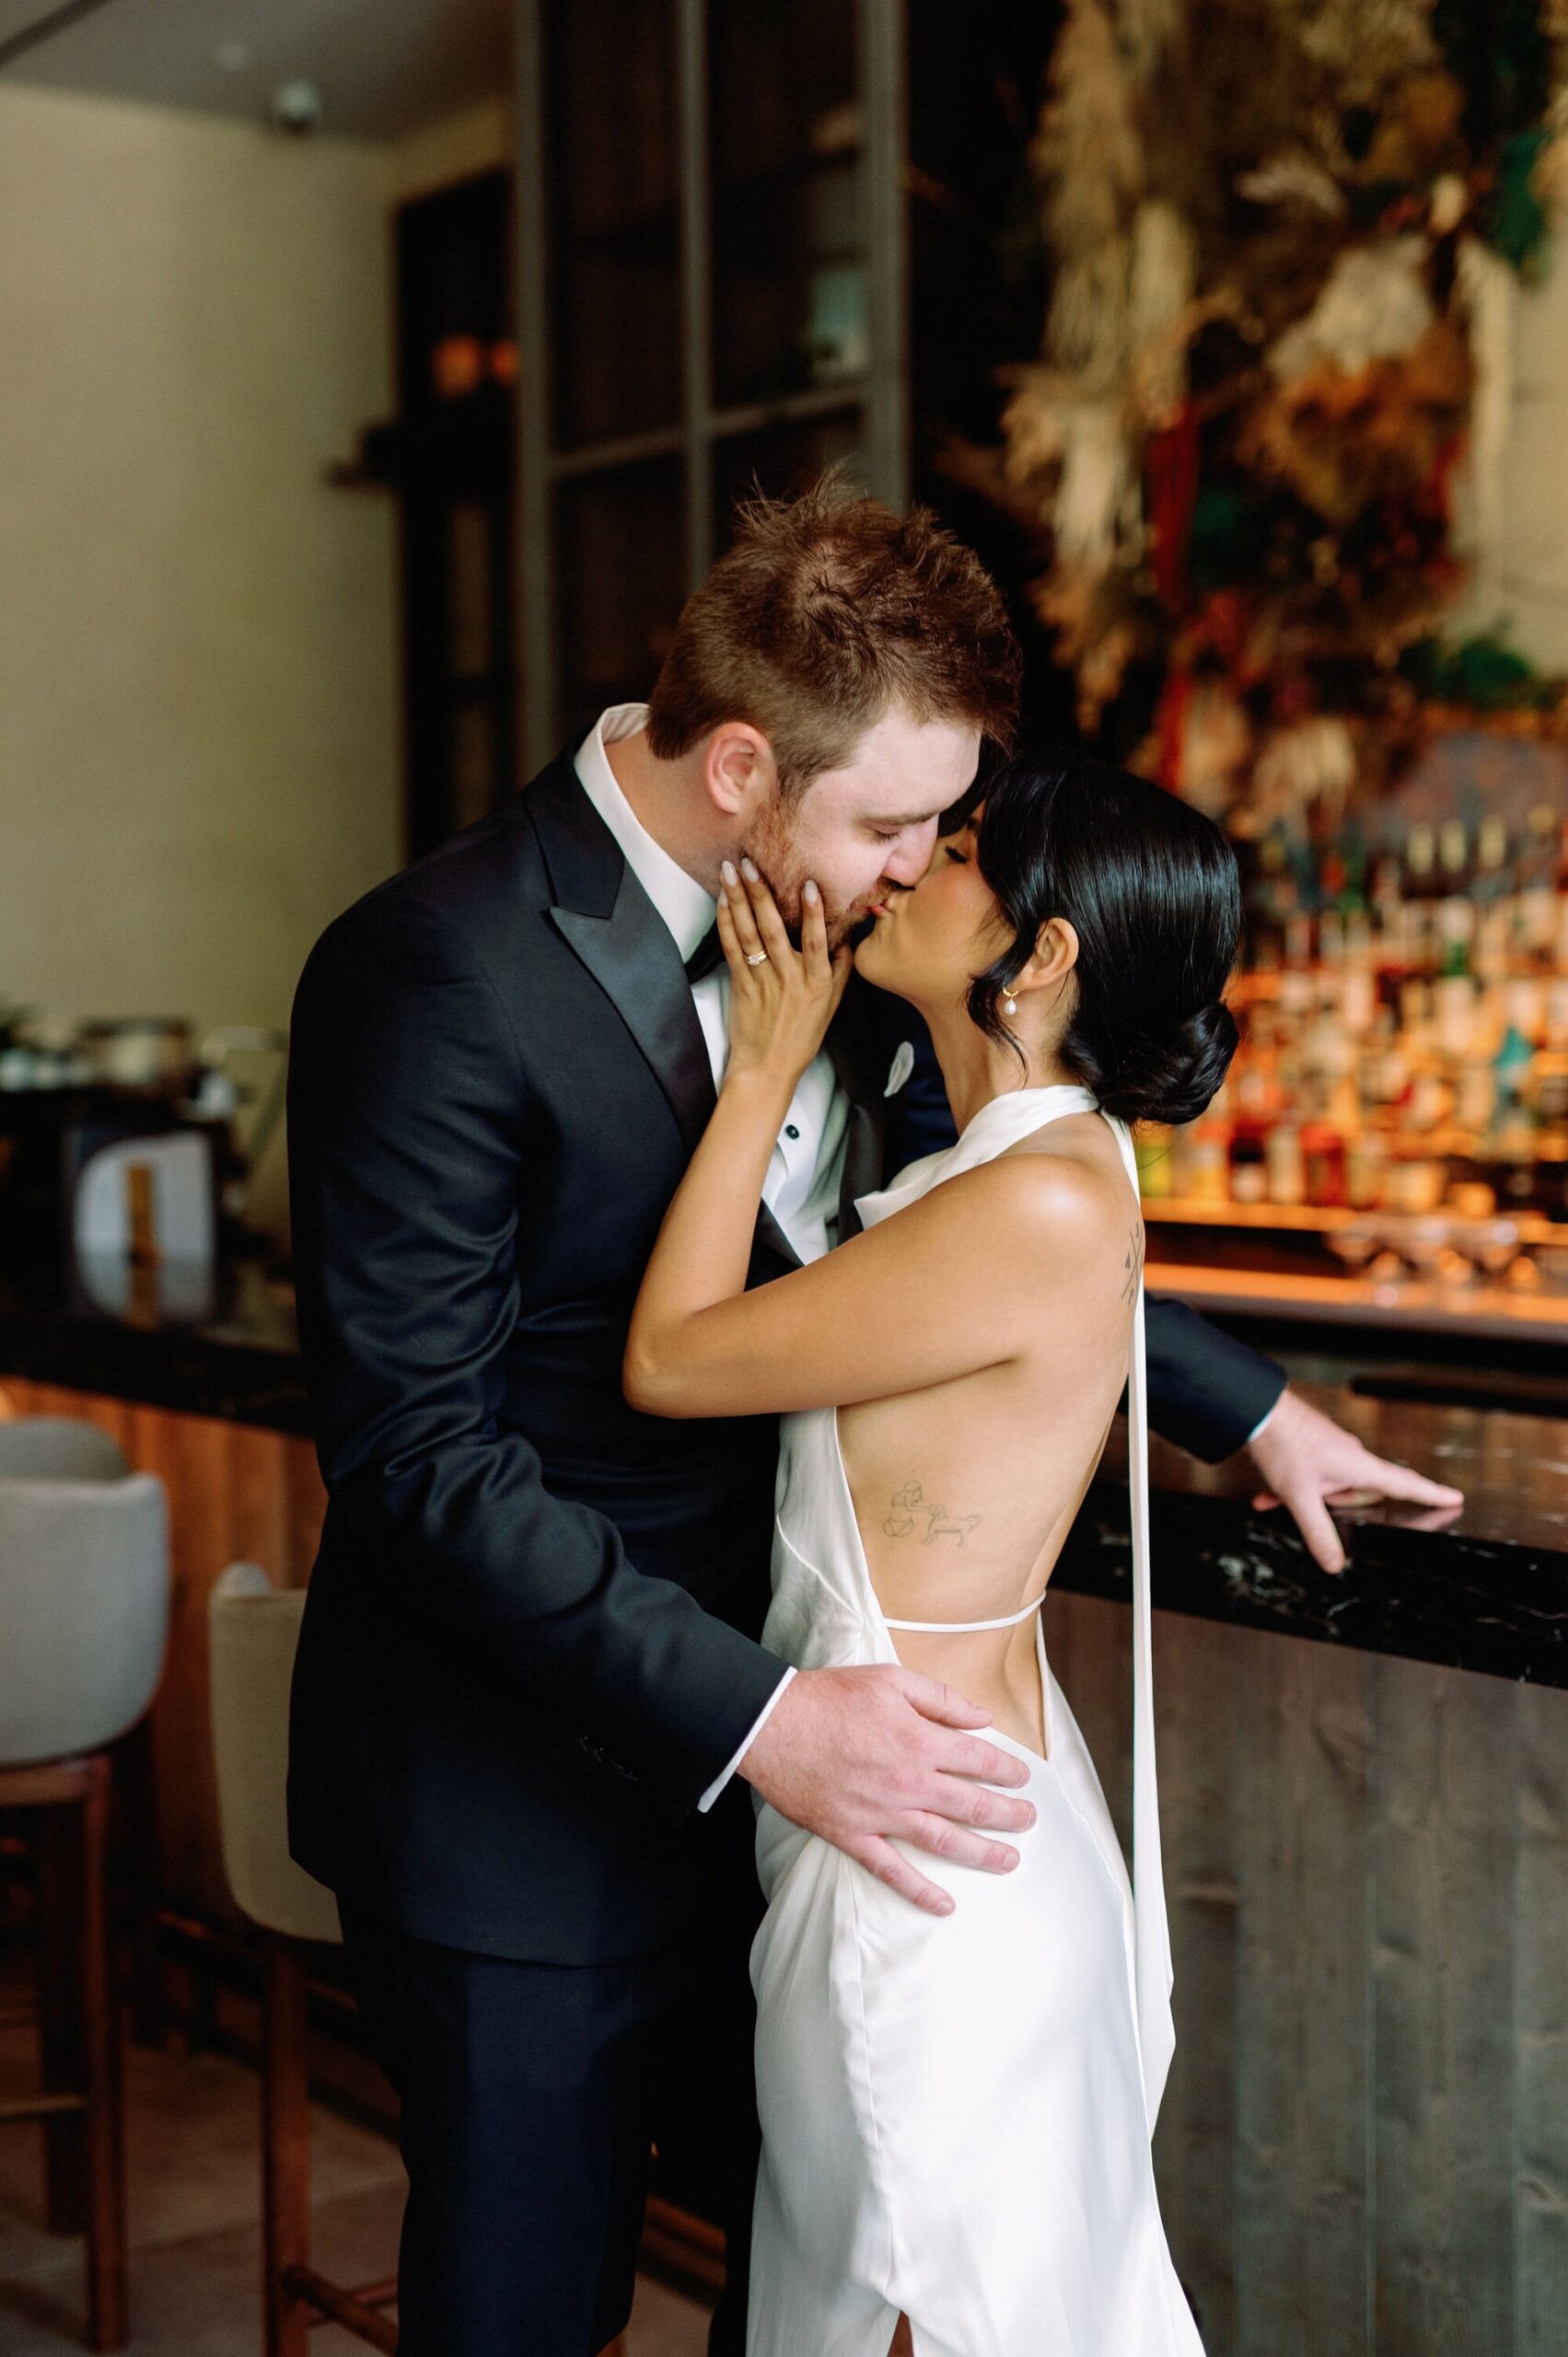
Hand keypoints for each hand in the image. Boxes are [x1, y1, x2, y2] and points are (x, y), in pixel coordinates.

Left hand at [718, 858, 850, 1094]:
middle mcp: (789, 978)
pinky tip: (723, 901)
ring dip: (738, 900)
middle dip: (760, 894)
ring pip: (748, 934)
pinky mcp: (740, 985)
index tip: (808, 885)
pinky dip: (725, 923)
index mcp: (816, 981)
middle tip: (750, 864)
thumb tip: (848, 937)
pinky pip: (732, 949)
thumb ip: (840, 968)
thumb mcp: (832, 1004)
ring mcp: (762, 981)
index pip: (817, 941)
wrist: (768, 1067)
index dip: (813, 913)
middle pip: (773, 930)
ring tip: (730, 871)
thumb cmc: (802, 1035)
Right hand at [739, 1662, 1035, 1915]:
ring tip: (1009, 1861)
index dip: (1007, 1770)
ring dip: (982, 1853)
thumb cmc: (830, 1697)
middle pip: (972, 1805)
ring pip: (944, 1841)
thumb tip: (982, 1717)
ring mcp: (882, 1814)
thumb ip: (941, 1699)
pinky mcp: (853, 1835)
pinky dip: (920, 1890)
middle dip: (1008, 1815)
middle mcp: (909, 1782)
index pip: (979, 1760)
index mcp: (921, 1740)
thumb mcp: (891, 1679)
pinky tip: (945, 1904)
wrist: (772, 1725)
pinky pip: (893, 1871)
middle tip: (1029, 1821)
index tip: (1023, 1777)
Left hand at [1244, 1386, 1463, 1574]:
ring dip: (1310, 1499)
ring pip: (1331, 1485)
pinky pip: (1311, 1476)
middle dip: (1346, 1507)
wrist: (1256, 1409)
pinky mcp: (1312, 1447)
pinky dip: (1293, 1489)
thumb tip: (1334, 1564)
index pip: (1405, 1485)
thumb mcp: (1301, 1497)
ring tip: (1281, 1501)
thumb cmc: (1284, 1444)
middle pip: (1364, 1492)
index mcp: (1360, 1466)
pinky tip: (1267, 1497)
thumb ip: (1319, 1532)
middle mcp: (1351, 1456)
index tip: (1455, 1498)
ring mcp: (1332, 1451)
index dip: (1432, 1494)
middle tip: (1330, 1512)